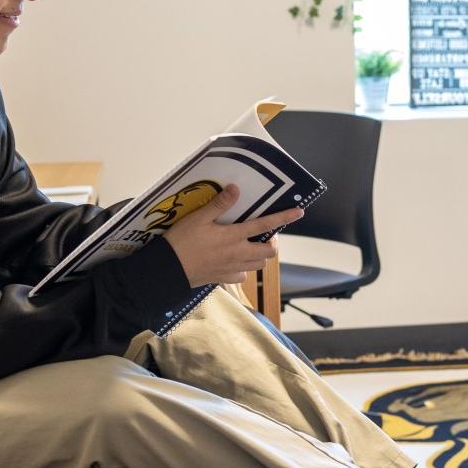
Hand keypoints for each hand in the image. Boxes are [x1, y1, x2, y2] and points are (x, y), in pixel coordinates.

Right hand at [163, 184, 303, 286]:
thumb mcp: (199, 218)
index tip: (299, 212)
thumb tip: (236, 189)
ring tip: (251, 245)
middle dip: (273, 243)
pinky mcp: (223, 278)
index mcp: (234, 237)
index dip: (284, 218)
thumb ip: (219, 204)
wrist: (168, 270)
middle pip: (269, 253)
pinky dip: (244, 269)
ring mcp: (232, 269)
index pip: (265, 226)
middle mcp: (238, 255)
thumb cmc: (182, 241)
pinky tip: (235, 261)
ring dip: (260, 255)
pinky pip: (242, 276)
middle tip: (265, 234)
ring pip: (258, 265)